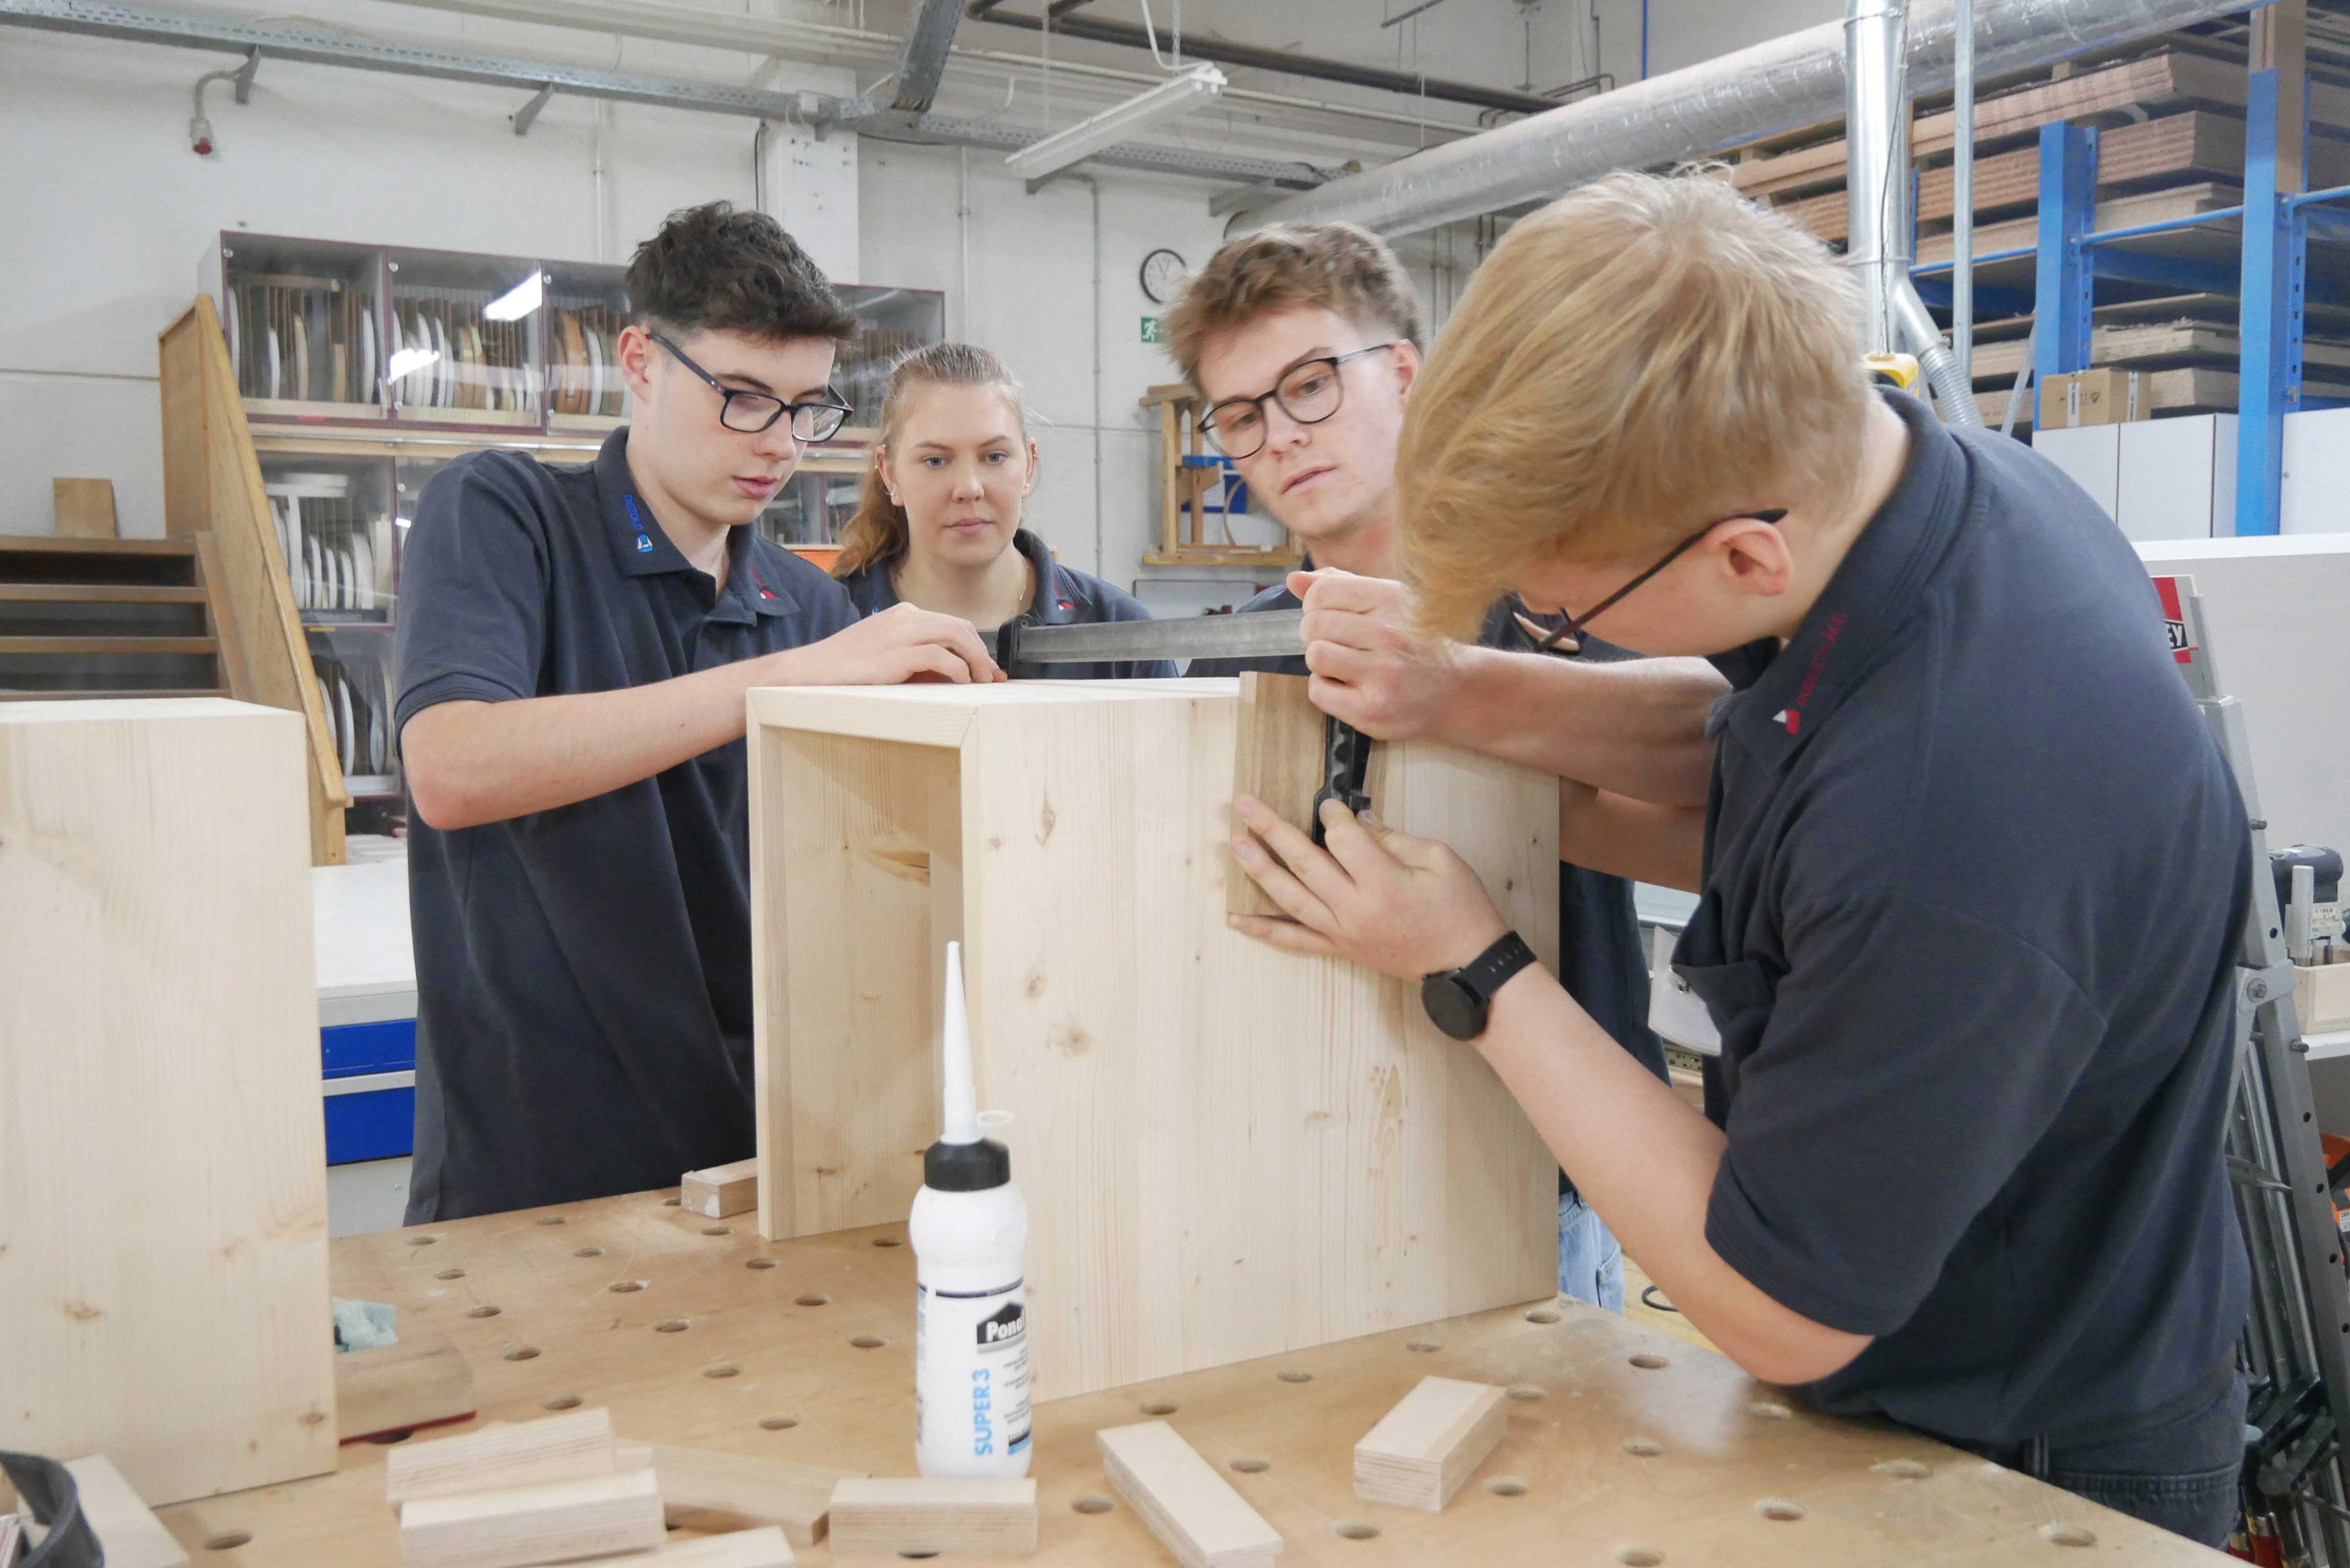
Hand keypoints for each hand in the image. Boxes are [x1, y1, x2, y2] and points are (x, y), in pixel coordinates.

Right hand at [781, 603, 1005, 685]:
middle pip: (961, 627)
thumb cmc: (846, 670)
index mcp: (904, 615)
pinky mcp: (895, 654)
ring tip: (982, 683)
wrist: (807, 672)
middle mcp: (905, 617)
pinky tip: (960, 683)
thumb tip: (956, 677)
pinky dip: (957, 670)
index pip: (952, 624)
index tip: (989, 671)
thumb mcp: (887, 659)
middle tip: (993, 679)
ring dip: (976, 661)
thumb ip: (919, 662)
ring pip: (956, 636)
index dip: (976, 647)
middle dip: (982, 653)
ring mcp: (900, 633)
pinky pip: (940, 656)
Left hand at [1228, 794, 1508, 980]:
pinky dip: (1263, 930)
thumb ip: (1393, 838)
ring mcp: (1344, 933)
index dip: (1333, 813)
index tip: (1331, 802)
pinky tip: (1234, 919)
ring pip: (1292, 899)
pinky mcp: (1341, 948)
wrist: (1468, 965)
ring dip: (1260, 870)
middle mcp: (1356, 910)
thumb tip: (1356, 819)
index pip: (1342, 838)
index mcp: (1384, 884)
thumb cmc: (1460, 909)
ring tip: (1235, 844)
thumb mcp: (1440, 859)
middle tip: (1245, 805)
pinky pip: (1295, 941)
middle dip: (1272, 829)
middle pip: (1305, 863)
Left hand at [1290, 568, 1465, 740]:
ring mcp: (1382, 674)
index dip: (1314, 605)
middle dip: (1317, 634)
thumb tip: (1293, 580)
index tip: (1329, 615)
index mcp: (1392, 599)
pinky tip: (1349, 686)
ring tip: (1345, 664)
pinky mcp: (1371, 709)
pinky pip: (1317, 691)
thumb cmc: (1415, 641)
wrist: (1457, 689)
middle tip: (1339, 643)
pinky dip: (1326, 689)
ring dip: (1321, 662)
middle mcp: (1390, 634)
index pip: (1322, 592)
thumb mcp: (1389, 602)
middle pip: (1314, 625)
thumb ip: (1341, 586)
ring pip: (1315, 656)